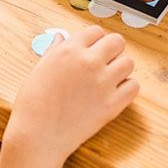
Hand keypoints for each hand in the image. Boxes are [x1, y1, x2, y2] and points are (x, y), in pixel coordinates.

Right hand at [4, 26, 137, 167]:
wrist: (37, 136)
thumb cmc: (33, 105)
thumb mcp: (39, 69)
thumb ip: (54, 50)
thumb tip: (61, 38)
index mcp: (69, 50)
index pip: (96, 31)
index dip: (95, 39)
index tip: (93, 48)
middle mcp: (89, 62)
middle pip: (117, 41)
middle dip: (112, 49)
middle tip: (105, 60)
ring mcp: (103, 83)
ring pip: (128, 62)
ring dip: (121, 68)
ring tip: (109, 78)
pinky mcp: (112, 104)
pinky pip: (134, 86)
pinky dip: (127, 87)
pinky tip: (114, 92)